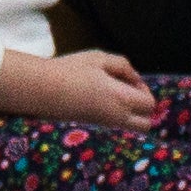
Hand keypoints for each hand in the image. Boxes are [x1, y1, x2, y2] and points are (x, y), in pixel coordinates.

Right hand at [0, 46, 158, 128]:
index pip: (149, 104)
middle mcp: (116, 117)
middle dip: (142, 111)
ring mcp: (104, 127)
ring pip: (130, 132)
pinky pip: (114, 131)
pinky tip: (98, 104)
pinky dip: (114, 121)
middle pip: (146, 125)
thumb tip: (134, 77)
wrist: (40, 90)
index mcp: (121, 98)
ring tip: (112, 101)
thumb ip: (123, 66)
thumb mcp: (99, 58)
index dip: (144, 91)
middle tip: (127, 95)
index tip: (129, 81)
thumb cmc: (69, 70)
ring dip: (130, 118)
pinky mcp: (92, 131)